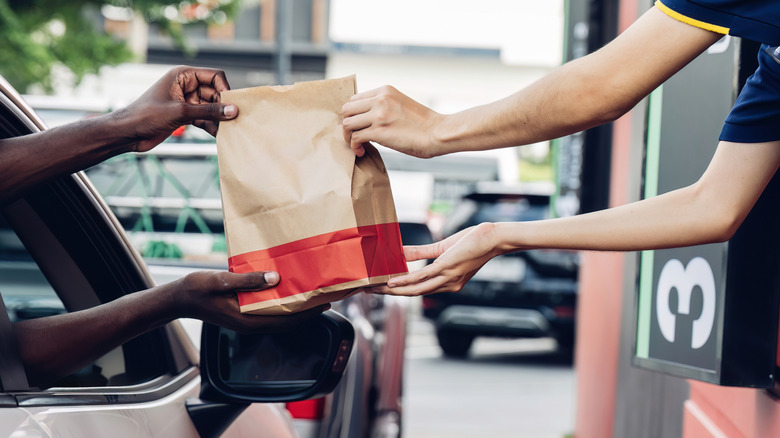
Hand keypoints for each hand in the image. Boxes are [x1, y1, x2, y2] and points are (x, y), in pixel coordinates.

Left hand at [113, 66, 238, 152]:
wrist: (128, 133)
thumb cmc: (147, 115)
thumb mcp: (181, 112)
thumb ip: (209, 111)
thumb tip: (232, 110)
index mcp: (183, 76)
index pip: (214, 76)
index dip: (225, 89)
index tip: (232, 105)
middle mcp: (186, 86)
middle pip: (215, 93)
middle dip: (223, 106)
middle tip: (234, 121)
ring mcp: (186, 101)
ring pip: (211, 108)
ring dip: (219, 119)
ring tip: (228, 131)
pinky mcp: (185, 116)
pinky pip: (205, 118)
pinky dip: (212, 126)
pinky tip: (219, 136)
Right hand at [166, 270, 327, 332]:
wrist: (179, 298)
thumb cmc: (198, 289)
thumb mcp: (222, 281)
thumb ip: (248, 281)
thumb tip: (275, 278)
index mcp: (247, 320)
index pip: (285, 320)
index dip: (307, 314)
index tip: (324, 304)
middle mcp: (250, 323)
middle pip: (286, 321)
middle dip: (306, 312)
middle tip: (324, 297)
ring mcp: (247, 320)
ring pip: (278, 317)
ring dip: (295, 307)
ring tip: (310, 293)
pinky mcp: (243, 314)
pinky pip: (268, 311)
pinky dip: (281, 303)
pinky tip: (287, 290)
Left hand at [341, 86, 442, 157]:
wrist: (438, 132)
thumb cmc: (424, 124)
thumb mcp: (401, 104)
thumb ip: (385, 106)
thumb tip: (368, 119)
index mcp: (385, 91)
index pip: (355, 98)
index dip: (353, 114)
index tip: (357, 125)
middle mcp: (380, 99)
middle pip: (347, 109)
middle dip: (347, 124)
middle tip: (353, 136)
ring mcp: (378, 115)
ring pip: (347, 124)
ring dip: (348, 137)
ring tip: (357, 145)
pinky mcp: (379, 131)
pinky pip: (355, 138)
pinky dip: (354, 146)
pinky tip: (361, 151)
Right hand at [368, 223, 500, 295]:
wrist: (493, 239)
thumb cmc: (473, 242)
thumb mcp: (443, 248)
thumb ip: (421, 252)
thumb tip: (401, 252)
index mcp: (448, 283)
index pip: (419, 290)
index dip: (399, 292)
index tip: (381, 289)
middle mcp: (447, 285)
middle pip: (413, 293)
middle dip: (390, 294)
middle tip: (370, 292)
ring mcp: (447, 278)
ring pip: (415, 289)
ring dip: (393, 291)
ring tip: (375, 289)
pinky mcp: (446, 267)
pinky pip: (421, 277)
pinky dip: (405, 281)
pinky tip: (391, 282)